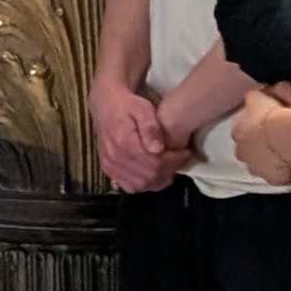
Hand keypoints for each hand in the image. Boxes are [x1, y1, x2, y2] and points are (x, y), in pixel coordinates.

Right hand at [92, 75, 187, 194]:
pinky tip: (152, 173)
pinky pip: (129, 186)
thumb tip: (158, 149)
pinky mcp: (108, 169)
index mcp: (124, 143)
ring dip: (158, 180)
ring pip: (141, 185)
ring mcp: (110, 165)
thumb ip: (151, 128)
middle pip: (149, 176)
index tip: (185, 152)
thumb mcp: (143, 108)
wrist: (105, 104)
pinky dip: (144, 184)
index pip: (155, 163)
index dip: (174, 161)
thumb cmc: (127, 104)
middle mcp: (115, 158)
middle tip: (179, 159)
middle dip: (169, 171)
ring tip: (168, 166)